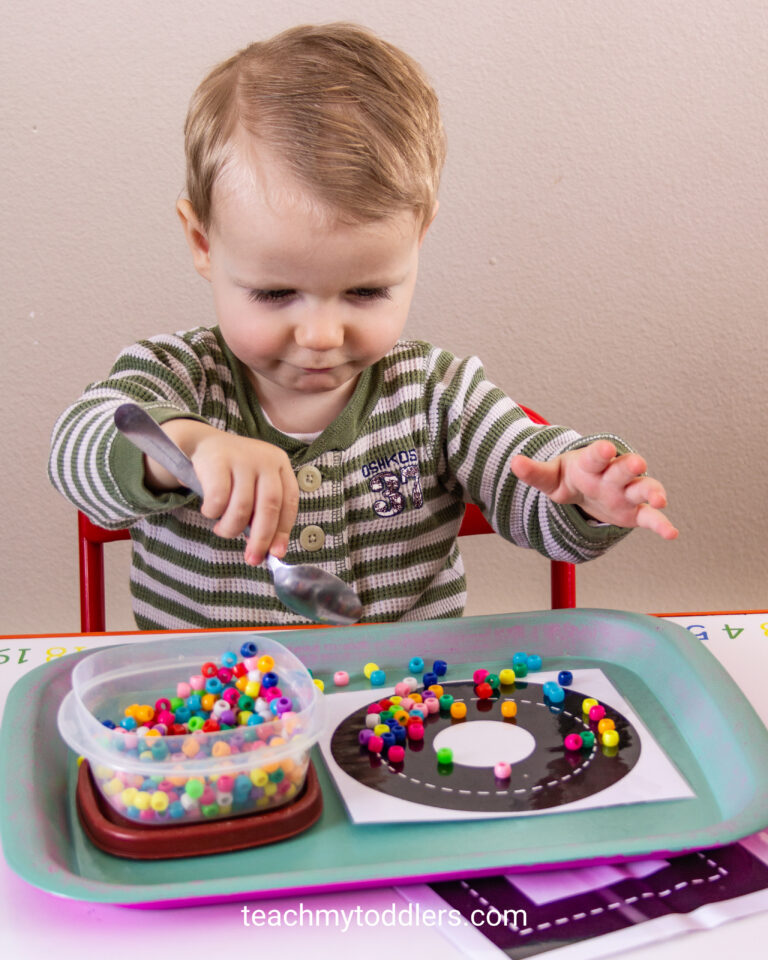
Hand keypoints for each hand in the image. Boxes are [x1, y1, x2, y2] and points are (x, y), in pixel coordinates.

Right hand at [145, 419, 299, 563]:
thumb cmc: (233, 474)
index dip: (283, 530)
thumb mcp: (254, 486)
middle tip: (252, 558)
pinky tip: (210, 512)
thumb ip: (264, 512)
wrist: (202, 444)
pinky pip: (218, 499)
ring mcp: (242, 458)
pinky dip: (214, 513)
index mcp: (280, 465)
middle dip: (261, 537)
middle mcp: (265, 459)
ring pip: (242, 507)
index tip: (276, 553)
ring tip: (223, 530)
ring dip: (232, 528)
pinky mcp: (217, 461)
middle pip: (270, 506)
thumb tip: (272, 551)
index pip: (289, 502)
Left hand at [510, 440, 678, 540]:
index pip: (595, 456)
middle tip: (636, 463)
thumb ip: (535, 472)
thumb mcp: (550, 477)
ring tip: (660, 500)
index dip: (600, 452)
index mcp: (591, 463)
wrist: (585, 488)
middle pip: (623, 468)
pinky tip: (672, 533)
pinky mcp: (634, 511)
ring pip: (642, 489)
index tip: (604, 448)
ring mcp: (626, 492)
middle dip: (630, 466)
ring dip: (651, 491)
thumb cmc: (569, 477)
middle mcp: (612, 475)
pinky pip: (649, 517)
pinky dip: (660, 524)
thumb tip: (514, 462)